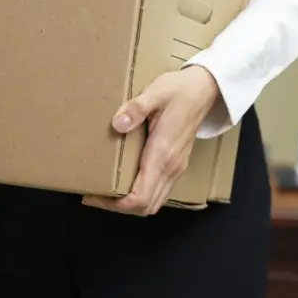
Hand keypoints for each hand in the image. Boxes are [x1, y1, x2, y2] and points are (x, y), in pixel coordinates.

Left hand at [83, 66, 219, 215]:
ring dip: (130, 204)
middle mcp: (171, 168)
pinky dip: (140, 195)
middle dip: (119, 207)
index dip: (115, 205)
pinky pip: (158, 192)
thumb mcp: (155, 93)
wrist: (204, 89)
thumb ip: (136, 108)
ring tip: (107, 190)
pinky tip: (125, 181)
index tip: (93, 195)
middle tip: (95, 194)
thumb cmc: (178, 91)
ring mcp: (176, 169)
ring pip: (153, 202)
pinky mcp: (176, 165)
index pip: (140, 198)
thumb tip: (117, 124)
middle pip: (145, 207)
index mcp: (162, 155)